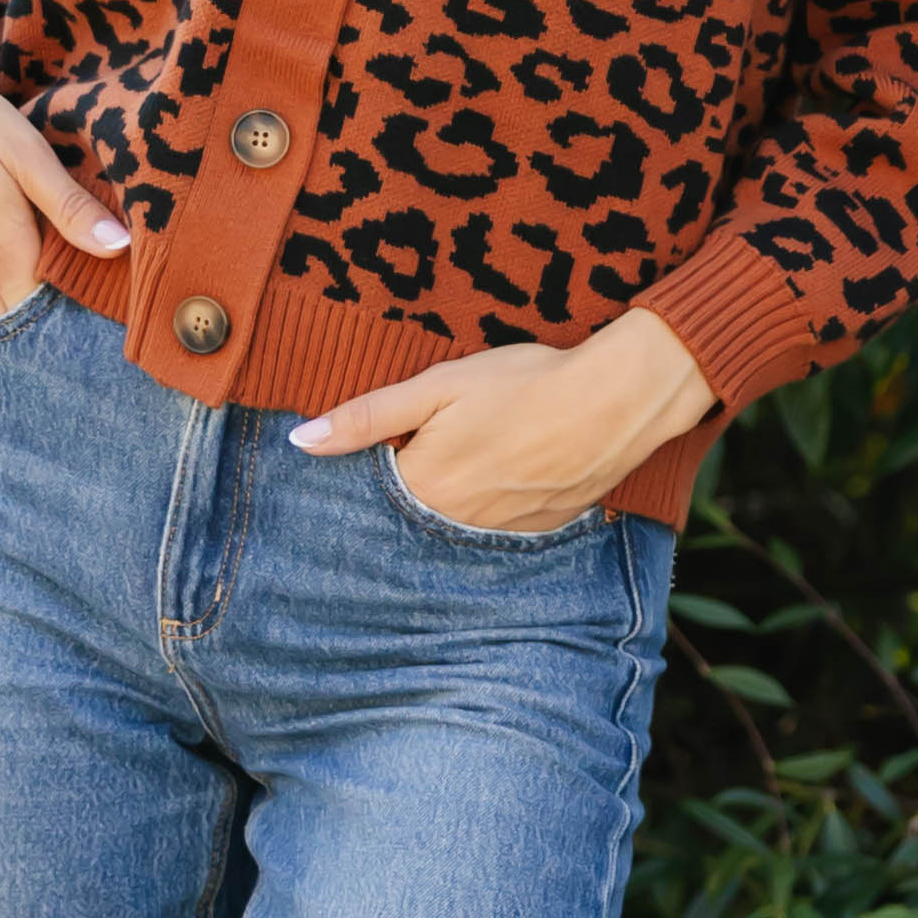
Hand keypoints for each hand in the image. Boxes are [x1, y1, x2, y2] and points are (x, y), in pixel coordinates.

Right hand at [0, 22, 131, 330]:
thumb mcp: (23, 151)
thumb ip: (68, 206)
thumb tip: (121, 247)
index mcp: (3, 251)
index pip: (48, 314)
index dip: (78, 314)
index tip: (103, 306)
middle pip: (12, 325)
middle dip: (42, 329)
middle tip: (78, 323)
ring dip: (6, 321)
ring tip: (38, 311)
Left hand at [290, 308, 719, 534]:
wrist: (617, 401)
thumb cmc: (523, 384)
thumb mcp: (437, 387)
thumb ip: (368, 417)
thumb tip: (301, 442)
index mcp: (425, 489)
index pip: (375, 494)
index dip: (378, 464)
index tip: (391, 440)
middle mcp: (458, 524)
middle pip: (416, 513)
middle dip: (418, 482)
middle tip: (446, 439)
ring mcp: (503, 533)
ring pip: (458, 522)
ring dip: (458, 495)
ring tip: (482, 449)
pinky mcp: (541, 528)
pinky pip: (502, 525)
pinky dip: (499, 500)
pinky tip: (514, 465)